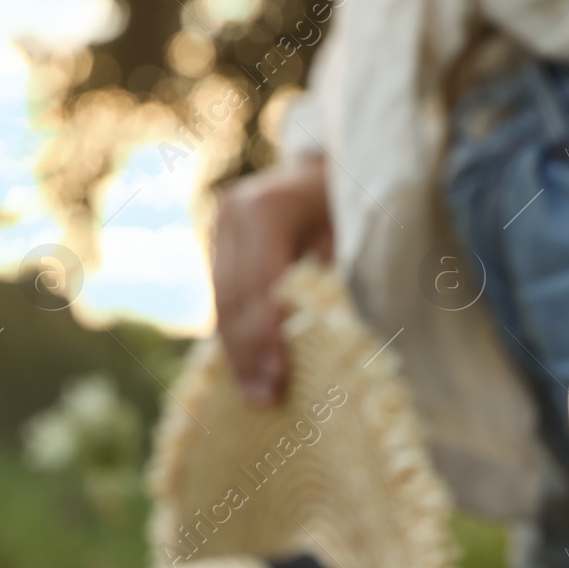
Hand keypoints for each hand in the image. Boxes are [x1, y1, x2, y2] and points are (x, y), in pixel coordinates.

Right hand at [211, 157, 332, 403]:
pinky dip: (236, 340)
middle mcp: (229, 213)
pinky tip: (248, 376)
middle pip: (234, 298)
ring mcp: (217, 229)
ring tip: (258, 398)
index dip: (268, 331)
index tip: (281, 373)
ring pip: (222, 304)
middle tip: (267, 398)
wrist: (327, 169)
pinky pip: (222, 302)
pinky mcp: (216, 247)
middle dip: (251, 353)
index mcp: (263, 206)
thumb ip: (332, 276)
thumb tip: (316, 335)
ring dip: (239, 356)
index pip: (260, 281)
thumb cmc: (353, 202)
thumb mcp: (353, 230)